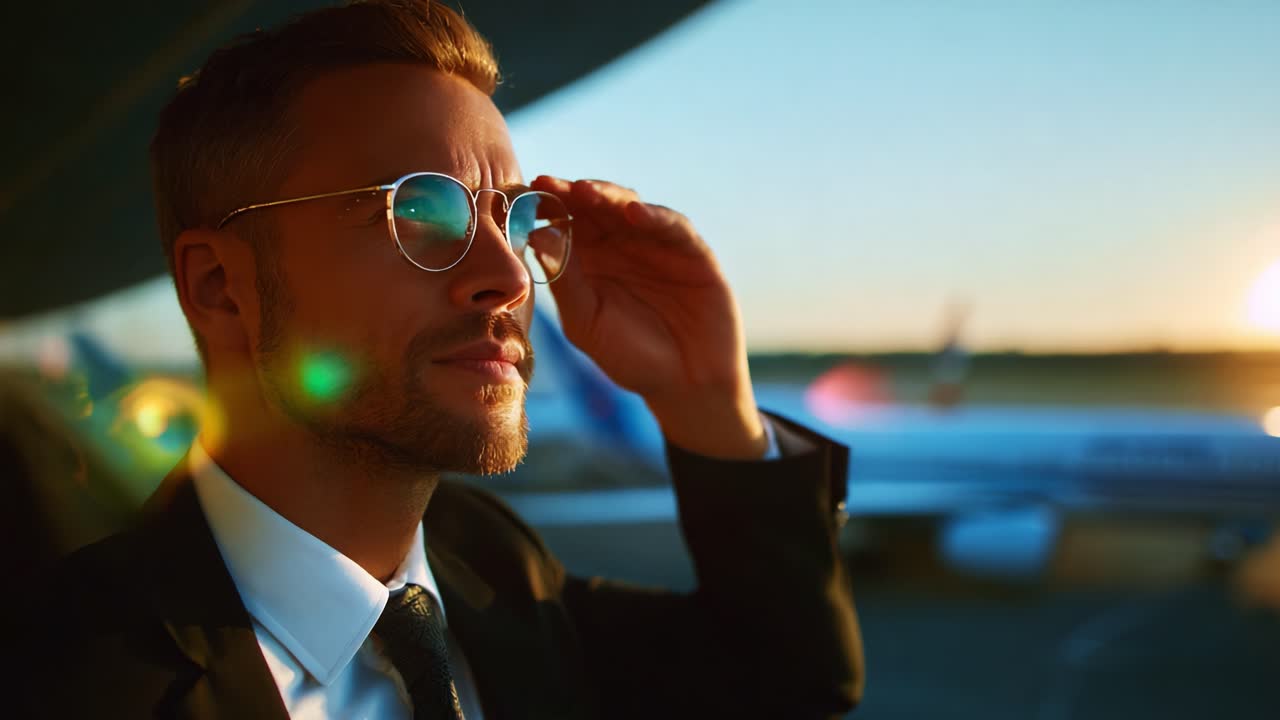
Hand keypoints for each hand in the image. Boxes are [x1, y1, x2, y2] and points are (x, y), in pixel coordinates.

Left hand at [529, 176, 766, 459]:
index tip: (525, 193)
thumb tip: (535, 237)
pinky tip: (634, 213)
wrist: (685, 385)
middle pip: (594, 207)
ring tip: (585, 192)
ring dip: (608, 196)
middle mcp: (621, 245)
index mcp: (589, 260)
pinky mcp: (692, 251)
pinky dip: (654, 216)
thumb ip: (565, 282)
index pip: (565, 223)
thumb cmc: (630, 357)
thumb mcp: (587, 323)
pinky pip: (672, 226)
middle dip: (572, 193)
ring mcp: (657, 244)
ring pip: (630, 206)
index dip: (546, 206)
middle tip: (549, 185)